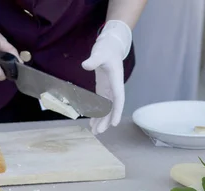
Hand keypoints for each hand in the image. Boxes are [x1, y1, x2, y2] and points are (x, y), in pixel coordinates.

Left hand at [82, 20, 132, 134]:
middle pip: (112, 108)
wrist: (110, 45)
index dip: (116, 112)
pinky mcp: (103, 88)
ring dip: (102, 120)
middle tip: (98, 132)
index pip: (118, 99)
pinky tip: (92, 121)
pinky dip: (97, 113)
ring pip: (107, 108)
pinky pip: (101, 104)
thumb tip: (86, 65)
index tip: (114, 124)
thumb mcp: (100, 52)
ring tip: (94, 131)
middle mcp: (114, 88)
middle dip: (106, 121)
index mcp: (116, 81)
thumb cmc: (107, 48)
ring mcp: (109, 89)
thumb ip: (94, 60)